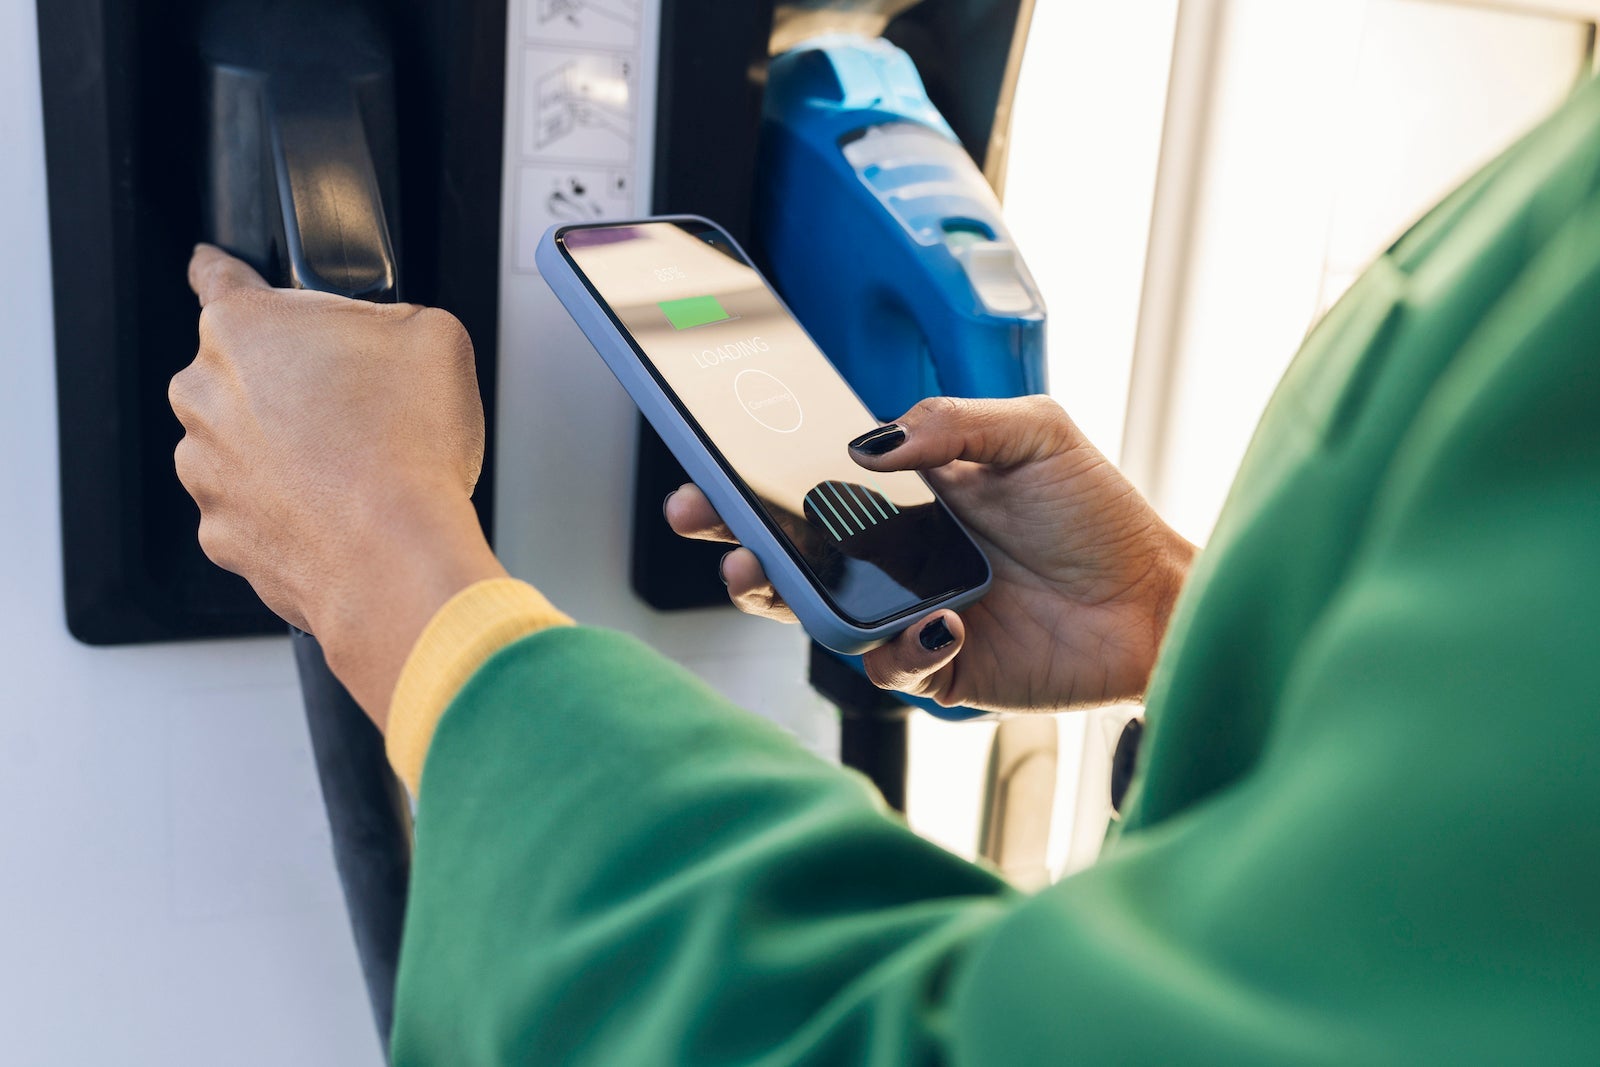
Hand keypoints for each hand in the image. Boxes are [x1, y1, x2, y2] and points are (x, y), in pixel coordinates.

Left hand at [169, 245, 504, 723]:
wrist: (398, 560)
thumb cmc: (409, 453)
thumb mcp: (436, 336)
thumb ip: (396, 318)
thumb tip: (390, 340)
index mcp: (244, 328)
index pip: (216, 275)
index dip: (227, 271)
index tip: (220, 272)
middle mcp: (206, 395)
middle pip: (240, 370)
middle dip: (290, 381)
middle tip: (358, 405)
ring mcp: (206, 471)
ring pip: (243, 444)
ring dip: (287, 449)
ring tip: (358, 466)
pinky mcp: (222, 535)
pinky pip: (253, 509)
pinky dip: (290, 510)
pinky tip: (340, 511)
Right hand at [666, 396, 1194, 711]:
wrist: (1154, 603)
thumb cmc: (1100, 516)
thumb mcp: (1034, 435)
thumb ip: (952, 424)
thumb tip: (872, 440)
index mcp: (907, 495)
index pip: (813, 482)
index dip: (756, 476)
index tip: (712, 464)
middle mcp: (895, 556)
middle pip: (792, 550)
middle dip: (735, 533)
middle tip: (702, 518)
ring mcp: (907, 613)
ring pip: (818, 612)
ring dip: (782, 593)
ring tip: (764, 573)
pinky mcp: (935, 670)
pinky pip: (885, 666)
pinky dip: (897, 647)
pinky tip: (939, 623)